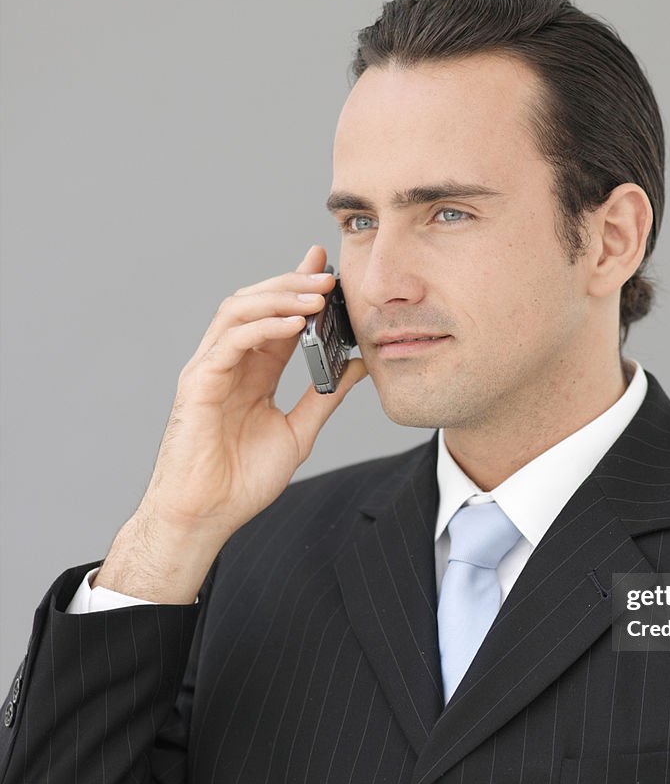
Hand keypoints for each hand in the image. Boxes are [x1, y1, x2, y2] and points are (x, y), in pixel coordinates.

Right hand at [95, 245, 365, 602]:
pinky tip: (293, 323)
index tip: (327, 268)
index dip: (298, 289)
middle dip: (292, 283)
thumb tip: (356, 367)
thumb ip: (324, 398)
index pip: (277, 318)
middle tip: (327, 273)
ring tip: (316, 294)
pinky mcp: (199, 384)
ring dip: (280, 297)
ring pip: (239, 311)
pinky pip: (230, 342)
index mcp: (253, 372)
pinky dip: (263, 327)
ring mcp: (211, 369)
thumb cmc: (242, 480)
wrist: (208, 515)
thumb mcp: (298, 432)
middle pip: (256, 304)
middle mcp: (230, 363)